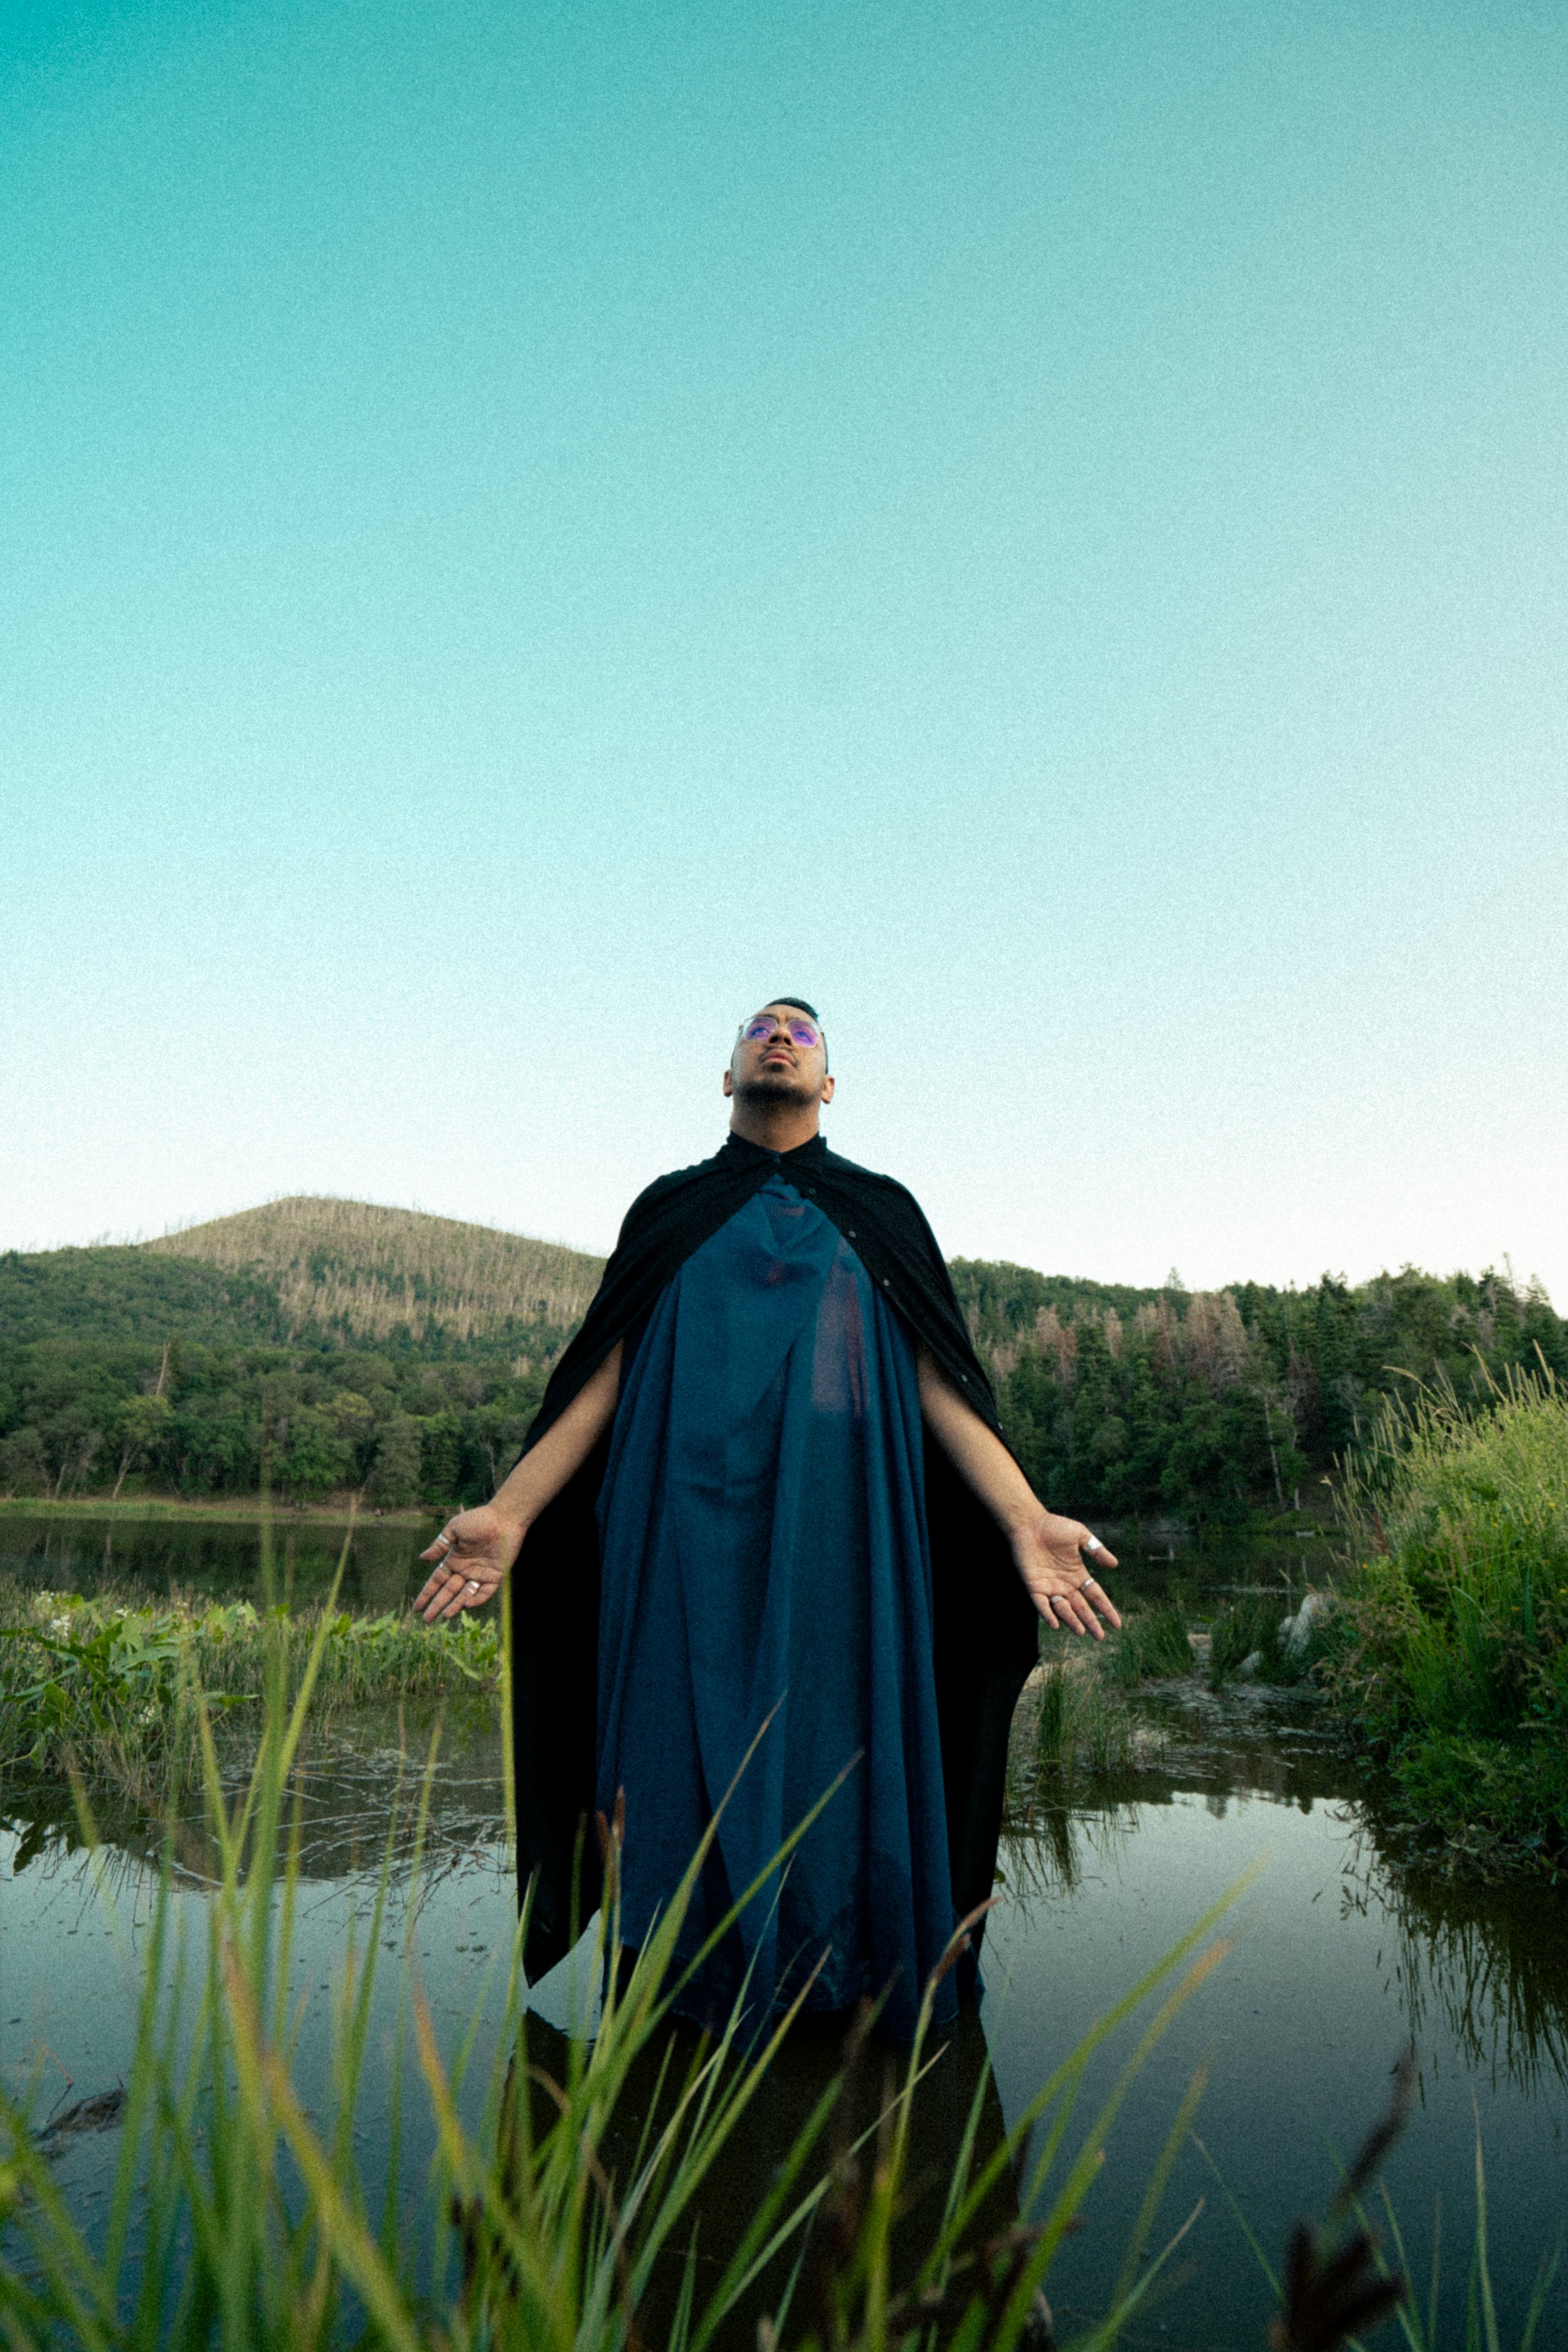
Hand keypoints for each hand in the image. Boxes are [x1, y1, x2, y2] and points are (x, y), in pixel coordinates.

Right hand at [413, 1505, 524, 1622]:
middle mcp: (466, 1570)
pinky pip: (485, 1592)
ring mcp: (480, 1574)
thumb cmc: (479, 1520)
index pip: (437, 1581)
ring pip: (465, 1595)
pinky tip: (466, 1604)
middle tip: (427, 1620)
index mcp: (454, 1560)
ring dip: (455, 1606)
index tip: (417, 1608)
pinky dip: (476, 1599)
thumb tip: (422, 1558)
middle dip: (437, 1605)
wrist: (504, 1517)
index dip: (427, 1594)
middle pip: (448, 1592)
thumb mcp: (454, 1530)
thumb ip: (439, 1545)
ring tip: (445, 1616)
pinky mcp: (496, 1576)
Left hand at [1009, 1514, 1121, 1637]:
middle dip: (1091, 1622)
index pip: (1095, 1596)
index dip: (1106, 1609)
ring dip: (1071, 1621)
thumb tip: (1115, 1565)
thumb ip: (1096, 1550)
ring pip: (1063, 1609)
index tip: (1117, 1624)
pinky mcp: (1034, 1586)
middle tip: (1100, 1637)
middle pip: (1081, 1608)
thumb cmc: (1055, 1527)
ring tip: (1081, 1631)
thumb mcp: (1081, 1535)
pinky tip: (1055, 1624)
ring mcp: (1049, 1587)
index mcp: (1078, 1575)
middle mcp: (1065, 1584)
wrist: (1030, 1523)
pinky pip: (1041, 1604)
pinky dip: (1048, 1614)